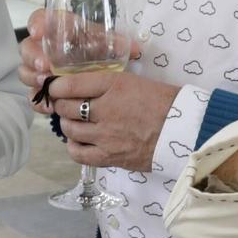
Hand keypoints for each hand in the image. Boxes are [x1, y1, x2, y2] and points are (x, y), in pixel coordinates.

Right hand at [20, 6, 144, 113]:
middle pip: (27, 47)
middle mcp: (43, 47)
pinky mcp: (40, 88)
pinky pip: (32, 95)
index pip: (40, 18)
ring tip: (46, 83)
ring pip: (25, 71)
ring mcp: (38, 68)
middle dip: (33, 56)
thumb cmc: (99, 50)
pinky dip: (38, 101)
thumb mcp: (108, 44)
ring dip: (33, 78)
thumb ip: (119, 44)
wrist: (98, 71)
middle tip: (44, 65)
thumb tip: (135, 49)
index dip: (36, 23)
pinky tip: (48, 105)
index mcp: (58, 29)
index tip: (39, 32)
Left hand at [48, 70, 179, 172]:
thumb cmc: (163, 102)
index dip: (55, 86)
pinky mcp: (109, 156)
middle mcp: (105, 109)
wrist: (184, 129)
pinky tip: (80, 141)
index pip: (69, 84)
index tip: (54, 86)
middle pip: (65, 107)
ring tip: (76, 122)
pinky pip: (78, 153)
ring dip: (68, 124)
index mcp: (112, 85)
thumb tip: (80, 86)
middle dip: (61, 104)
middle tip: (65, 104)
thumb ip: (106, 84)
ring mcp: (105, 135)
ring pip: (69, 129)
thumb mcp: (133, 81)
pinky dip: (73, 146)